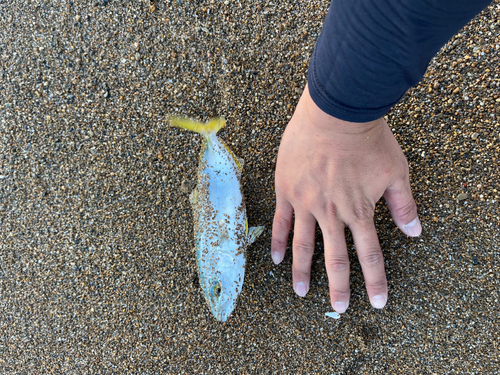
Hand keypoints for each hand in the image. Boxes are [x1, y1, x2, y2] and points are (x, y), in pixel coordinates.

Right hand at [272, 84, 420, 312]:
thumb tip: (414, 232)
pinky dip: (278, 242)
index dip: (374, 280)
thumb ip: (404, 205)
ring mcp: (306, 203)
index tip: (376, 302)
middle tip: (339, 308)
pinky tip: (275, 259)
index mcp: (359, 211)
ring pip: (303, 245)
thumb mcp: (396, 171)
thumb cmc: (368, 140)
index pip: (369, 255)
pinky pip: (280, 221)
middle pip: (335, 258)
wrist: (336, 113)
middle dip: (338, 287)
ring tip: (302, 292)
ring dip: (303, 272)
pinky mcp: (288, 190)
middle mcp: (331, 213)